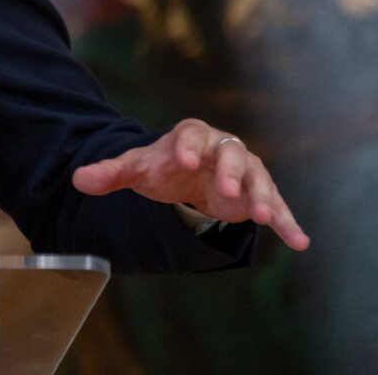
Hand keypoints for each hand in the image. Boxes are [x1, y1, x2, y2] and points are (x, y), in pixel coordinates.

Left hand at [72, 118, 309, 250]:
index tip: (184, 162)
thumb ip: (110, 173)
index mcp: (191, 136)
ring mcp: (246, 171)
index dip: (189, 147)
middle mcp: (224, 148)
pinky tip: (300, 243)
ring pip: (258, 179)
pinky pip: (277, 207)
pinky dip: (288, 223)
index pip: (192, 135)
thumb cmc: (163, 166)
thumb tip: (77, 180)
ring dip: (262, 196)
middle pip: (232, 153)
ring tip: (263, 217)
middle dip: (231, 170)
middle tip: (229, 188)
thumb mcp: (137, 169)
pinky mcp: (258, 195)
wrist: (188, 173)